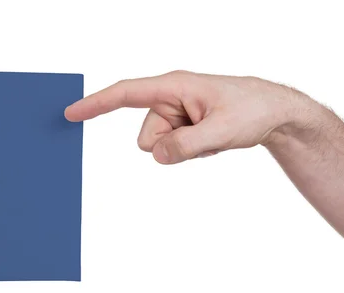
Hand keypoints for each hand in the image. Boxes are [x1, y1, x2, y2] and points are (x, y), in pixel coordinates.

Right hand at [65, 71, 307, 163]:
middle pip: (145, 137)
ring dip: (183, 150)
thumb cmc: (251, 109)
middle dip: (169, 146)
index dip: (95, 104)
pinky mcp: (181, 127)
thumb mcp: (221, 131)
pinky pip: (170, 151)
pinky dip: (190, 151)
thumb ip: (185, 145)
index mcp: (173, 87)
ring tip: (210, 137)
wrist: (273, 112)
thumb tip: (156, 155)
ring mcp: (175, 115)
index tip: (71, 112)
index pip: (124, 94)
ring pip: (157, 147)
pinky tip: (211, 139)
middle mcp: (169, 99)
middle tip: (203, 137)